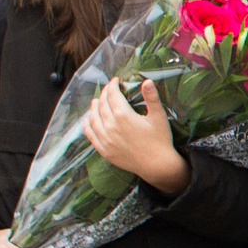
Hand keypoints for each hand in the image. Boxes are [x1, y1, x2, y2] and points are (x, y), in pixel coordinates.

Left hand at [81, 78, 188, 194]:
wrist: (157, 166)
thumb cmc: (160, 140)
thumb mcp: (159, 117)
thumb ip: (152, 98)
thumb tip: (147, 81)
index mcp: (124, 116)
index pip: (112, 95)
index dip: (113, 86)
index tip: (115, 81)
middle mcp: (111, 126)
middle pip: (102, 105)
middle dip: (104, 94)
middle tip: (108, 89)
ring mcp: (106, 139)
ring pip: (94, 119)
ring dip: (94, 108)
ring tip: (96, 101)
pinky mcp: (104, 150)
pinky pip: (91, 135)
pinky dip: (87, 126)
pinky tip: (87, 120)